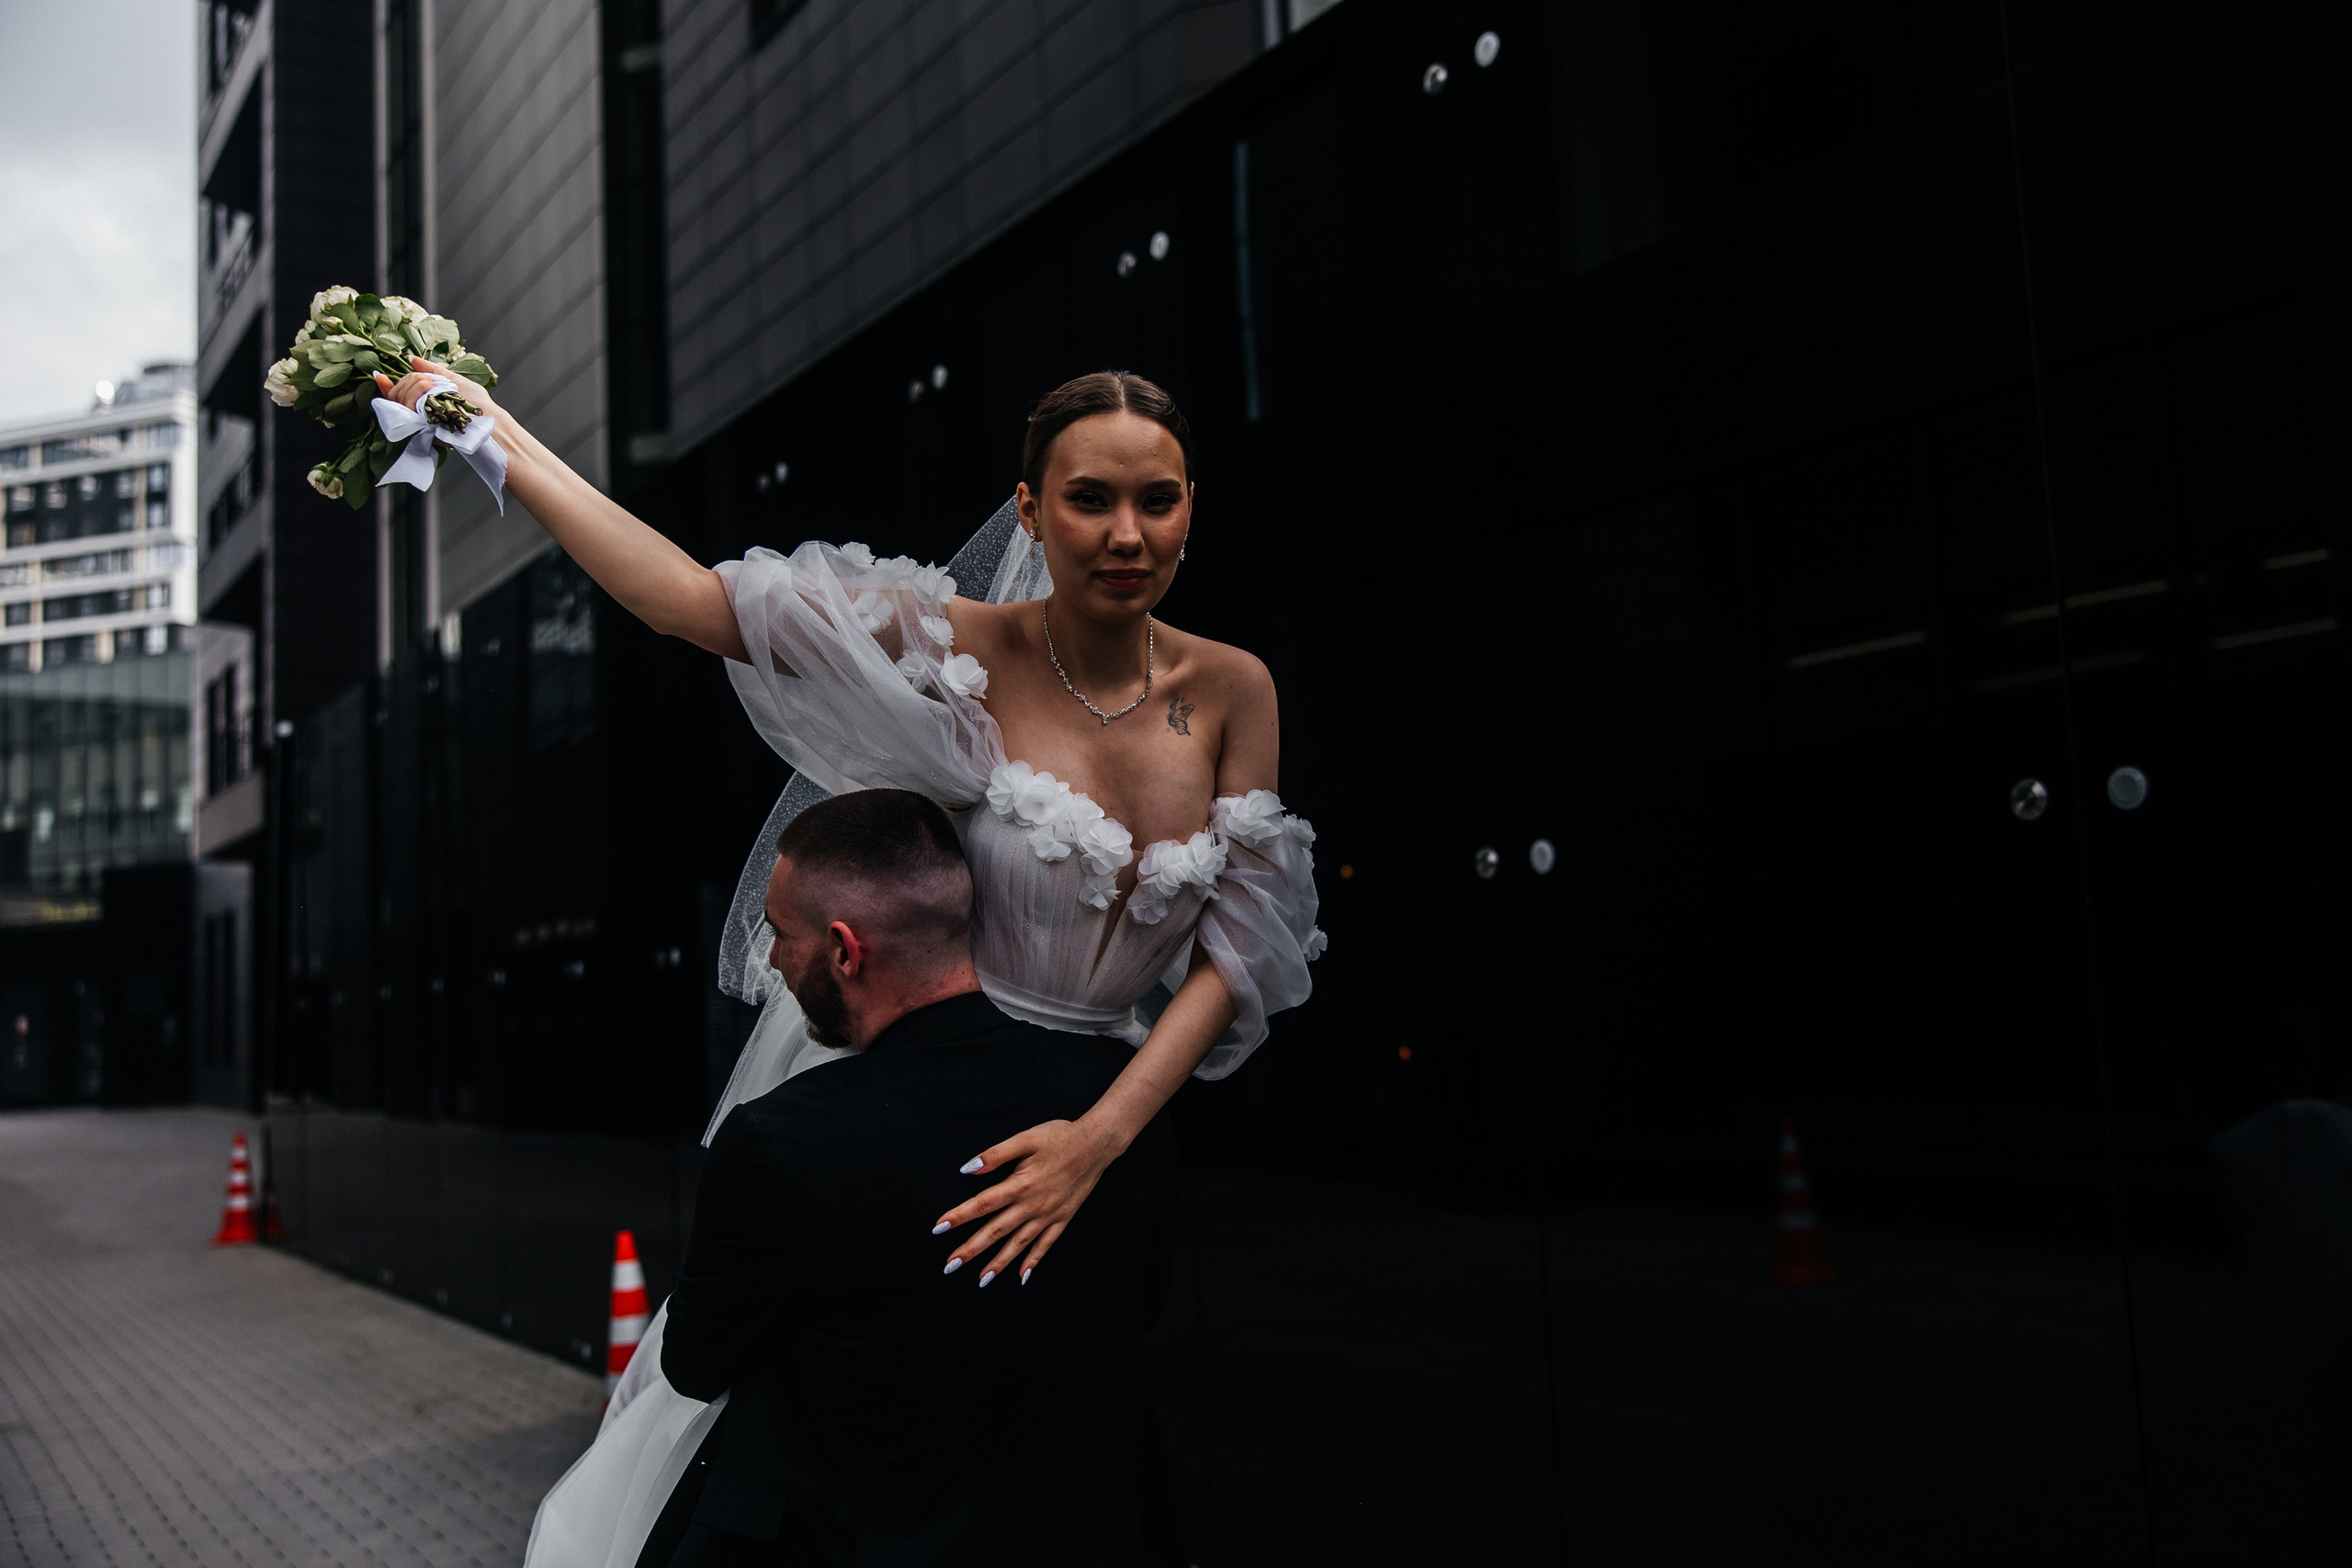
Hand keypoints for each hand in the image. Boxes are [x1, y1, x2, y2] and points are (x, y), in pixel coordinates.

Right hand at [371, 354, 501, 421]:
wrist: (487, 419)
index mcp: (425, 402)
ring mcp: (419, 422)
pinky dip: (416, 394)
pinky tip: (426, 389)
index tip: (379, 375)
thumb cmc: (477, 403)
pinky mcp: (421, 429)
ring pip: (400, 398)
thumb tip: (412, 359)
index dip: (387, 385)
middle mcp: (419, 413)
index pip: (398, 394)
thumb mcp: (455, 380)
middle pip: (398, 392)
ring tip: (434, 388)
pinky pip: (407, 408)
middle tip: (430, 382)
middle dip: (410, 380)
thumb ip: (432, 370)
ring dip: (416, 385)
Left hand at [932, 1117, 1125, 1286]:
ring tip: (981, 1280)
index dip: (959, 1216)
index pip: (982, 1203)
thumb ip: (996, 1154)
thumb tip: (968, 1169)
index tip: (938, 1228)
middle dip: (971, 1249)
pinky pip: (1046, 1245)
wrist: (1097, 1144)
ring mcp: (1048, 1215)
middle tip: (949, 1266)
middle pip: (996, 1230)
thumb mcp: (1026, 1138)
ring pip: (1019, 1244)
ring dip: (999, 1263)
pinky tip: (1022, 1276)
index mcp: (1020, 1184)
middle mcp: (1032, 1205)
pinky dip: (1034, 1261)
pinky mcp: (1062, 1219)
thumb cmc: (1059, 1137)